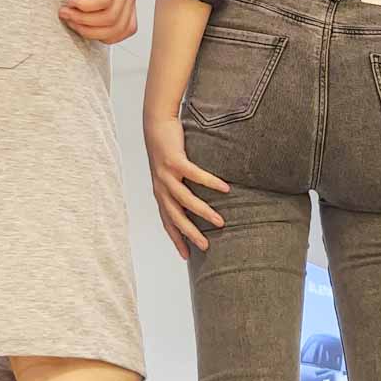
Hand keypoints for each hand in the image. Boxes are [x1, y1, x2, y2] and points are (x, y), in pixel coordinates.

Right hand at [61, 0, 137, 43]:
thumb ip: (89, 6)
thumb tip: (81, 25)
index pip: (125, 30)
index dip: (102, 36)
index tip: (80, 26)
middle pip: (117, 29)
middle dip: (89, 31)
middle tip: (70, 19)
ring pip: (110, 18)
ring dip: (83, 19)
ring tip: (67, 10)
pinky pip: (104, 2)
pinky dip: (85, 7)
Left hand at [144, 114, 229, 259]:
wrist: (156, 124)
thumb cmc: (167, 149)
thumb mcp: (171, 173)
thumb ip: (180, 187)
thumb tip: (195, 202)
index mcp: (161, 193)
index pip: (167, 222)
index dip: (175, 239)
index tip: (186, 256)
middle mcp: (161, 187)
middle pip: (175, 217)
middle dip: (190, 233)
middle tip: (205, 247)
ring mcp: (166, 175)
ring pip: (185, 200)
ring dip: (203, 212)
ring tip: (220, 222)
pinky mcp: (174, 160)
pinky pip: (195, 175)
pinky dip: (210, 182)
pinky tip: (225, 188)